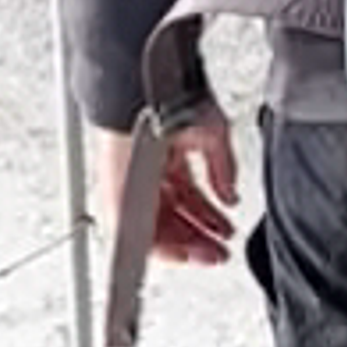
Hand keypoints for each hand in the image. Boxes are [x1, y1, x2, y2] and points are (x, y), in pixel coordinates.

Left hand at [95, 110, 239, 268]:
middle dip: (199, 239)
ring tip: (204, 255)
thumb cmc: (170, 99)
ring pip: (157, 228)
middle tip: (217, 253)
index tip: (225, 233)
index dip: (209, 220)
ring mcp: (133, 187)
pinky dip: (156, 245)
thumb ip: (223, 169)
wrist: (145, 91)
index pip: (190, 200)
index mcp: (171, 161)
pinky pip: (135, 231)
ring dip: (183, 246)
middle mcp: (151, 176)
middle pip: (175, 219)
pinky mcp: (117, 196)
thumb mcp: (213, 135)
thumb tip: (230, 196)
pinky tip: (176, 252)